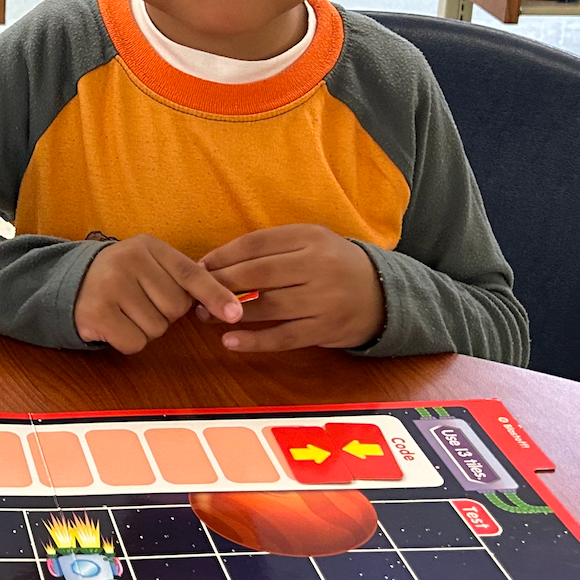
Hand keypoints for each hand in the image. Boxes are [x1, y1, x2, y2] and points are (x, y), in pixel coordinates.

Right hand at [74, 235, 245, 354]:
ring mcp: (110, 286)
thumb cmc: (121, 277)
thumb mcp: (149, 264)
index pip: (190, 272)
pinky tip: (115, 324)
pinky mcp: (97, 313)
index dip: (215, 294)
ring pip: (157, 328)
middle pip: (176, 307)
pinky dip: (129, 341)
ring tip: (125, 312)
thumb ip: (183, 277)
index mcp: (148, 246)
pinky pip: (136, 342)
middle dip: (165, 313)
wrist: (69, 283)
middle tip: (141, 302)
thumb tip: (230, 305)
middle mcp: (128, 261)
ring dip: (146, 328)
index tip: (234, 313)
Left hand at [201, 225, 384, 351]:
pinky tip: (230, 341)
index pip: (257, 243)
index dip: (223, 255)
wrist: (384, 294)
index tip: (199, 266)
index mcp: (311, 237)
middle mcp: (319, 265)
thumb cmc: (334, 265)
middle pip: (259, 273)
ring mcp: (324, 299)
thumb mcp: (310, 242)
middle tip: (194, 292)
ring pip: (269, 305)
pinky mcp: (326, 329)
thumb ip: (271, 247)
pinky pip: (285, 337)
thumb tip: (216, 260)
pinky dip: (255, 341)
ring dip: (231, 313)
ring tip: (204, 315)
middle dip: (221, 283)